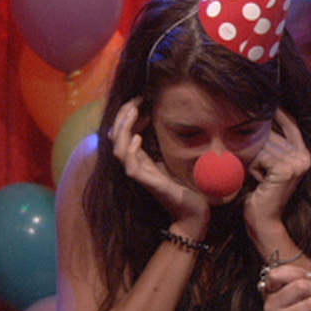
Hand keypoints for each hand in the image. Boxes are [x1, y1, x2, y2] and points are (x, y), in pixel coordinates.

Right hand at [108, 98, 208, 231]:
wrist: (194, 211)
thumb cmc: (188, 185)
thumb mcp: (178, 158)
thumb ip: (170, 143)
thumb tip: (176, 121)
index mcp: (141, 157)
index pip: (124, 132)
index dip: (128, 114)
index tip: (141, 99)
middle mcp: (137, 164)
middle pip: (116, 136)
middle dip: (123, 115)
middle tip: (136, 99)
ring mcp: (140, 175)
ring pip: (118, 149)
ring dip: (123, 128)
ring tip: (133, 112)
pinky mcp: (148, 183)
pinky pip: (130, 165)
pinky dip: (130, 150)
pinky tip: (138, 137)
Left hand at [243, 109, 310, 231]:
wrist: (263, 220)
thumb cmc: (261, 193)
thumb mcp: (268, 166)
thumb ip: (270, 146)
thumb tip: (259, 120)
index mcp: (304, 155)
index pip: (291, 126)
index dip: (279, 114)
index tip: (268, 102)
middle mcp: (304, 158)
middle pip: (273, 135)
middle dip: (256, 143)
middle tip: (250, 158)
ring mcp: (297, 164)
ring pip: (264, 145)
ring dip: (252, 158)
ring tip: (256, 175)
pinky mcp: (286, 170)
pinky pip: (261, 156)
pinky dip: (253, 166)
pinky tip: (257, 179)